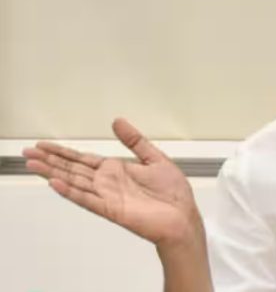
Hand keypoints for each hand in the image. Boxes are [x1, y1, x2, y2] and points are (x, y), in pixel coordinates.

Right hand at [23, 118, 201, 246]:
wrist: (183, 217)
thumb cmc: (173, 193)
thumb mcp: (155, 158)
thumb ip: (135, 141)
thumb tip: (118, 121)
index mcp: (117, 170)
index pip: (83, 159)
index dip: (63, 152)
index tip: (44, 146)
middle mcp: (108, 183)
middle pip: (73, 169)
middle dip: (51, 160)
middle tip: (28, 152)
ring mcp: (107, 196)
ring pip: (74, 182)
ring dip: (53, 174)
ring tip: (33, 165)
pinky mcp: (112, 209)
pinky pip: (87, 200)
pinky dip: (71, 192)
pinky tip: (55, 183)